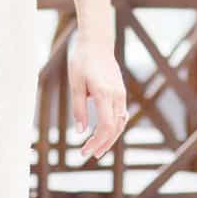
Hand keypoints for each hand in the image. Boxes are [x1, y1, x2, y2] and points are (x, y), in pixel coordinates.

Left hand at [69, 34, 127, 159]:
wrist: (97, 42)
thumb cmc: (82, 60)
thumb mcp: (75, 83)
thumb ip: (79, 108)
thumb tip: (80, 132)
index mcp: (104, 94)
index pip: (106, 127)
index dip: (96, 142)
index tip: (85, 151)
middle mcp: (117, 96)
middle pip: (114, 129)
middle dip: (102, 145)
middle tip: (87, 155)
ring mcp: (121, 95)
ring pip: (119, 124)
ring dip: (110, 139)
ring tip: (97, 150)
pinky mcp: (121, 92)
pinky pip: (120, 115)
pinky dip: (114, 128)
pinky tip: (104, 134)